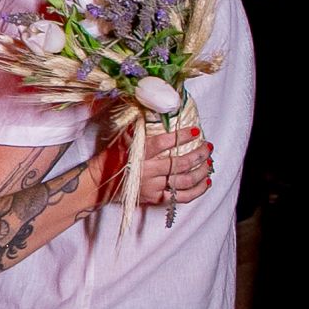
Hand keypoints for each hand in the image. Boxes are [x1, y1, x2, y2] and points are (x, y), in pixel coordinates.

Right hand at [93, 124, 211, 211]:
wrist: (98, 183)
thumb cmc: (110, 158)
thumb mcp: (120, 140)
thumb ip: (136, 128)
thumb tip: (153, 110)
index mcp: (137, 154)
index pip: (162, 143)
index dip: (181, 136)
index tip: (196, 131)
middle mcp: (146, 171)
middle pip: (179, 163)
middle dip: (198, 154)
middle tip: (208, 147)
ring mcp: (152, 187)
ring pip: (184, 181)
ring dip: (201, 171)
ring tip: (209, 162)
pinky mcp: (155, 198)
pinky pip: (181, 197)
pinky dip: (197, 190)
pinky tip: (206, 181)